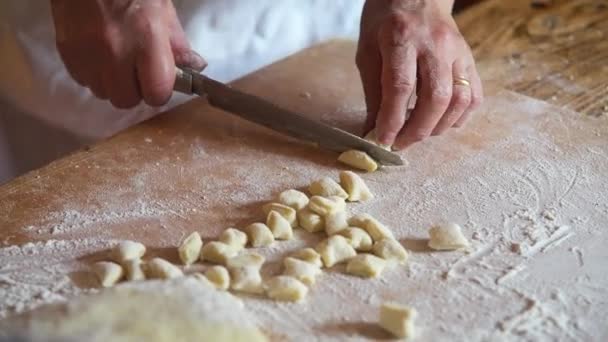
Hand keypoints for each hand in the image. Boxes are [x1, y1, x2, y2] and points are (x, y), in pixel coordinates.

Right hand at [50, 0, 205, 108]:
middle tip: (137, 70)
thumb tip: (195, 66)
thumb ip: (178, 43)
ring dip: (113, 83)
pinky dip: (94, 73)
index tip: (158, 82)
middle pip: (126, 100)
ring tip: (116, 58)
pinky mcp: (66, 51)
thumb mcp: (162, 8)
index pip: (156, 92)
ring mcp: (86, 53)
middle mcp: (114, 50)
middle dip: (135, 90)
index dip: (159, 91)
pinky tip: (99, 53)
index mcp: (146, 38)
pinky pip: (83, 80)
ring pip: (103, 93)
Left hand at [356, 0, 482, 149]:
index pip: (401, 87)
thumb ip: (373, 93)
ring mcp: (458, 52)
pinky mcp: (470, 59)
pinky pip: (474, 96)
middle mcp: (435, 44)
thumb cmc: (386, 22)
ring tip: (419, 133)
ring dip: (439, 127)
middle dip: (417, 130)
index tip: (383, 140)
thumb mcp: (368, 51)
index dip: (393, 119)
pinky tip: (441, 122)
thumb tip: (373, 132)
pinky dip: (459, 117)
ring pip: (460, 99)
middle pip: (435, 97)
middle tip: (400, 143)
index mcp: (401, 38)